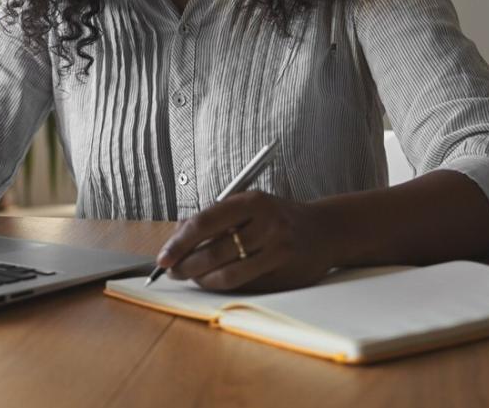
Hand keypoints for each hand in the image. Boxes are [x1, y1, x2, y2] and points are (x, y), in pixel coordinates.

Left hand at [155, 191, 335, 292]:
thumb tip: (176, 234)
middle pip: (214, 252)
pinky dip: (223, 286)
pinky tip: (213, 281)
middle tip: (172, 271)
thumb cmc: (277, 217)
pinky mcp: (285, 274)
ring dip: (202, 280)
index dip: (179, 243)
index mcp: (253, 201)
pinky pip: (245, 286)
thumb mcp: (249, 205)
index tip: (163, 257)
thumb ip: (215, 217)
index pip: (205, 222)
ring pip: (228, 274)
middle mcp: (268, 224)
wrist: (325, 230)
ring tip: (191, 277)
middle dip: (186, 266)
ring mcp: (279, 251)